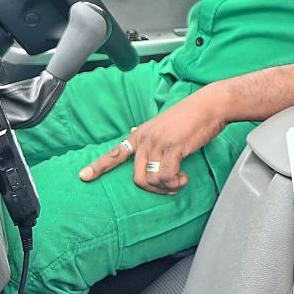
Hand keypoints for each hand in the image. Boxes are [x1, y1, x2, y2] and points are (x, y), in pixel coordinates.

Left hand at [79, 85, 228, 193]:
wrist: (211, 105)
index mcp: (142, 133)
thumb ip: (147, 134)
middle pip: (136, 177)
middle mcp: (146, 139)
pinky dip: (175, 183)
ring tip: (179, 181)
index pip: (116, 152)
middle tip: (169, 188)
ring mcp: (158, 143)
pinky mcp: (172, 148)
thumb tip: (130, 135)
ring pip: (151, 180)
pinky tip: (184, 178)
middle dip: (152, 189)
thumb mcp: (163, 123)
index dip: (99, 166)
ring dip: (166, 187)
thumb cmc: (192, 115)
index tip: (83, 176)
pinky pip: (165, 177)